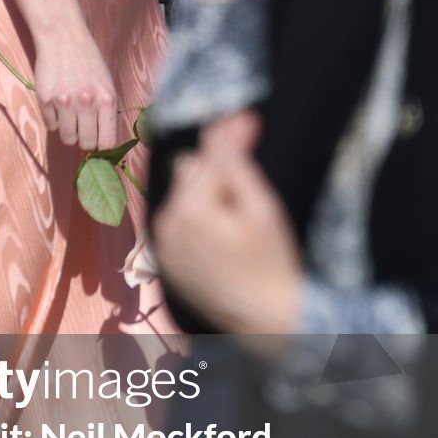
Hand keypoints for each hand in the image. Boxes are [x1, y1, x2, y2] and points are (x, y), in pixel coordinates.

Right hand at [34, 18, 118, 152]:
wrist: (63, 38)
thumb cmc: (89, 61)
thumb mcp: (106, 84)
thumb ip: (105, 111)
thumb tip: (101, 141)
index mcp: (106, 100)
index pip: (106, 142)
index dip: (102, 146)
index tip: (98, 142)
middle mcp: (86, 103)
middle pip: (86, 143)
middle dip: (84, 140)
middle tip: (82, 129)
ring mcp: (64, 103)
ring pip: (67, 138)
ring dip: (68, 131)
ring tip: (69, 116)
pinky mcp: (45, 100)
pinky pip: (50, 125)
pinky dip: (53, 119)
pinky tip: (57, 104)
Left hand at [152, 112, 303, 335]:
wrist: (266, 319)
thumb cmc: (272, 264)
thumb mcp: (263, 209)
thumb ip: (237, 166)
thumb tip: (223, 127)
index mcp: (190, 209)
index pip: (208, 156)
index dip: (231, 136)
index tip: (248, 118)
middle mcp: (167, 223)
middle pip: (191, 171)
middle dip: (218, 167)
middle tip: (250, 174)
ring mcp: (164, 244)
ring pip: (184, 195)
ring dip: (207, 192)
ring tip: (238, 213)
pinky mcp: (168, 260)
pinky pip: (179, 221)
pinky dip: (198, 216)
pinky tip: (224, 231)